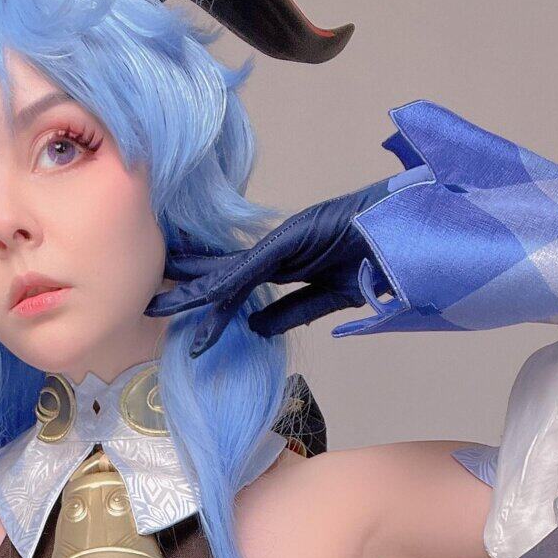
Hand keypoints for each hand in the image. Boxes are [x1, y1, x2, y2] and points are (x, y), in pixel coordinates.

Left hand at [146, 179, 391, 355]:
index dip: (210, 301)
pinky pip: (252, 266)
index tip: (185, 319)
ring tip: (157, 307)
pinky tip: (202, 298)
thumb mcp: (329, 296)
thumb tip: (256, 328)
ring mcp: (281, 242)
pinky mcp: (290, 238)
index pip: (237, 284)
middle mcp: (276, 250)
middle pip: (221, 273)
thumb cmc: (378, 253)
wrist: (407, 229)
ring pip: (227, 270)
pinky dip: (227, 284)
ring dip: (192, 290)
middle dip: (186, 288)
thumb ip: (294, 311)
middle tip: (150, 302)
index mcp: (286, 262)